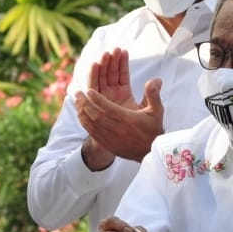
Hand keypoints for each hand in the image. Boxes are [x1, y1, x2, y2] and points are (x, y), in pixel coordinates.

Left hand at [75, 49, 164, 166]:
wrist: (150, 152)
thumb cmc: (153, 128)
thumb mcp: (157, 111)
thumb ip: (153, 94)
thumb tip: (155, 79)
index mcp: (129, 120)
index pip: (110, 109)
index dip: (98, 100)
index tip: (89, 90)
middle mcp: (118, 130)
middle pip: (97, 116)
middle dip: (86, 104)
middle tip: (78, 93)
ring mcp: (111, 138)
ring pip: (92, 125)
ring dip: (83, 112)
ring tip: (76, 102)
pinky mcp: (107, 144)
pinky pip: (92, 133)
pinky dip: (85, 123)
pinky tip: (80, 114)